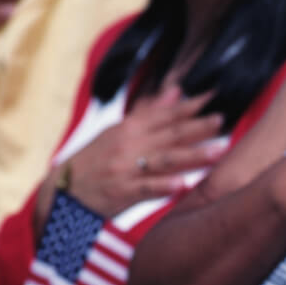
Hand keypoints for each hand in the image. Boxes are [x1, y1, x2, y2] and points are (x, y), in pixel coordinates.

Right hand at [38, 86, 227, 225]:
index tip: (213, 97)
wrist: (63, 193)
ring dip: (193, 155)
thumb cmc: (95, 162)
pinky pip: (147, 188)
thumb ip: (150, 113)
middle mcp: (128, 145)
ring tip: (218, 152)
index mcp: (128, 129)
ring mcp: (126, 169)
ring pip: (164, 159)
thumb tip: (176, 91)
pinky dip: (165, 186)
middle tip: (222, 120)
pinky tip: (184, 185)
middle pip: (169, 134)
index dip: (189, 106)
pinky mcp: (122, 192)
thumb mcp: (118, 133)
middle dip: (198, 127)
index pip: (164, 115)